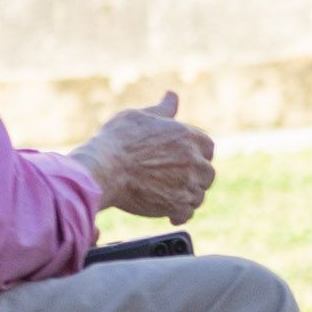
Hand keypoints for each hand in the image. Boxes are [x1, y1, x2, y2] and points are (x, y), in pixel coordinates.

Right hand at [75, 91, 214, 222]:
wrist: (104, 168)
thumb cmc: (118, 140)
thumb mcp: (140, 116)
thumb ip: (162, 110)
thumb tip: (172, 96)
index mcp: (188, 136)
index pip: (208, 147)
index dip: (196, 155)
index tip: (184, 161)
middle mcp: (193, 160)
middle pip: (207, 173)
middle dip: (194, 177)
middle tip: (175, 180)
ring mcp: (187, 184)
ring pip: (198, 195)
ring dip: (187, 196)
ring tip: (169, 196)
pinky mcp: (176, 205)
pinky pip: (187, 213)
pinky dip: (179, 214)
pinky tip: (169, 213)